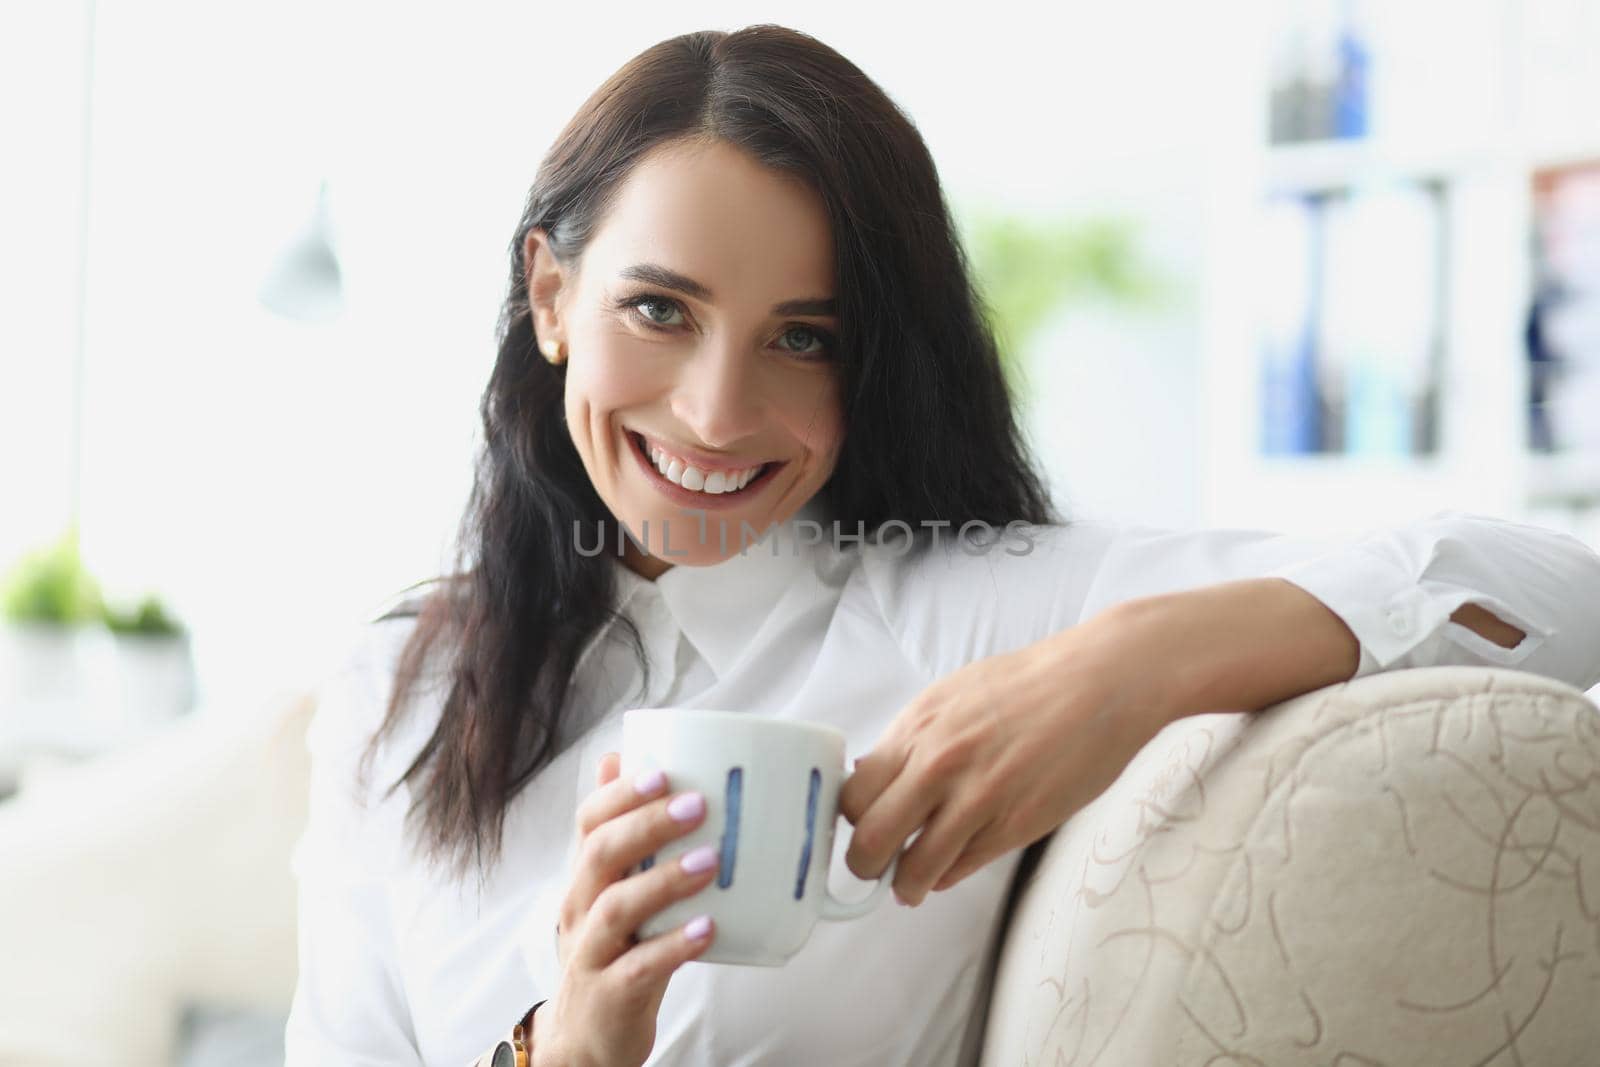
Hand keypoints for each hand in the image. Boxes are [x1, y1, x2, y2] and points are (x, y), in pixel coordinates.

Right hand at [534, 752, 718, 1066]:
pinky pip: (638, 967)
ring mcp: (591, 953)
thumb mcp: (614, 890)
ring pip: (616, 908)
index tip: (661, 768)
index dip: (621, 793)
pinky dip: (673, 946)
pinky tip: (708, 929)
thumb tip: (621, 756)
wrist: (584, 1037)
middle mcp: (580, 908)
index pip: (589, 822)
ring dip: (664, 880)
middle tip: (696, 804)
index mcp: (586, 876)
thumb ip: (624, 832)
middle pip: (599, 855)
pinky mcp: (610, 995)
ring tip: (709, 861)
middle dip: (647, 824)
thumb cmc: (614, 949)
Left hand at [838, 603, 1171, 906]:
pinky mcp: (1015, 827)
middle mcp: (939, 766)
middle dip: (865, 864)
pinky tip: (946, 868)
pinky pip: (960, 870)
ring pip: (915, 870)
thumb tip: (867, 777)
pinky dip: (945, 877)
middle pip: (872, 841)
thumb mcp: (950, 696)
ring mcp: (977, 801)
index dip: (851, 819)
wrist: (1097, 685)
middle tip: (873, 866)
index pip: (854, 795)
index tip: (859, 824)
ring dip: (905, 885)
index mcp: (918, 728)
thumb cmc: (1026, 685)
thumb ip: (908, 739)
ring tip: (908, 884)